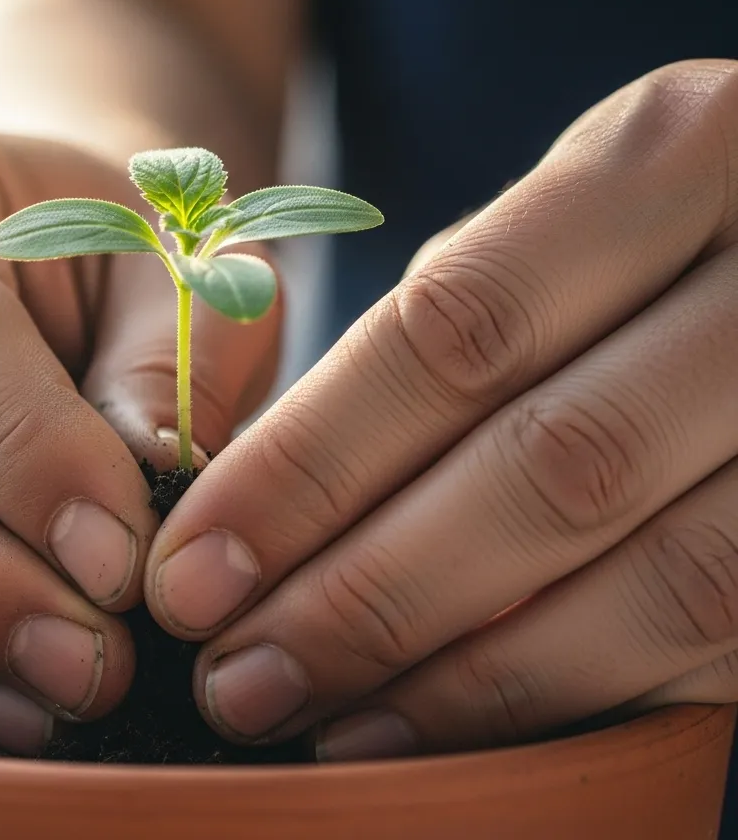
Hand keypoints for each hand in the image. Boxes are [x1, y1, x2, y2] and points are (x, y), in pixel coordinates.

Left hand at [143, 59, 737, 758]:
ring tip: (322, 721)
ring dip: (465, 676)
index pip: (457, 330)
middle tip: (235, 674)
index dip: (310, 467)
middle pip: (552, 465)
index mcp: (683, 149)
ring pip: (658, 577)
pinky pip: (720, 642)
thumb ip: (453, 328)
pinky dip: (574, 699)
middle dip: (369, 594)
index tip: (192, 566)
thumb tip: (261, 499)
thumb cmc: (660, 239)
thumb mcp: (566, 223)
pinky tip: (448, 727)